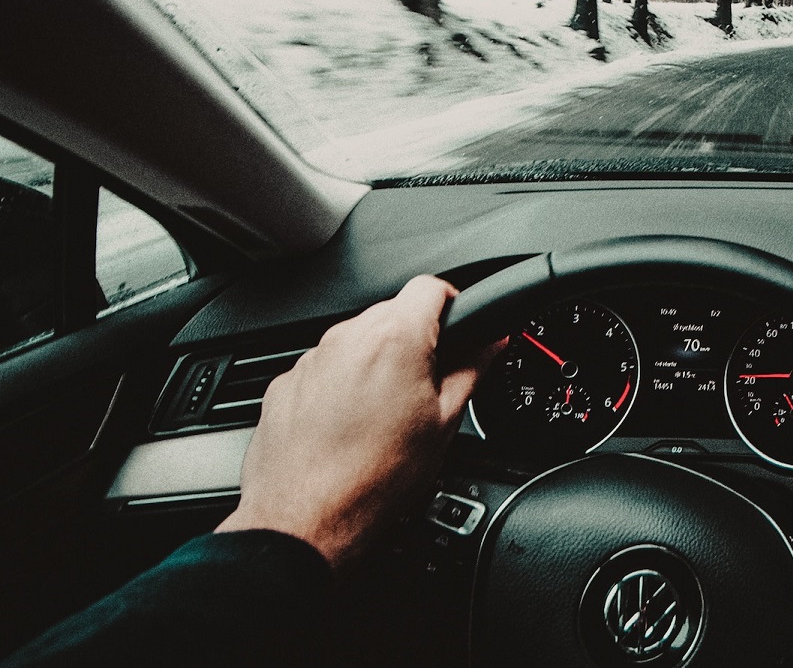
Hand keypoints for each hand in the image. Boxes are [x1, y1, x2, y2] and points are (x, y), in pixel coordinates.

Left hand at [217, 275, 498, 568]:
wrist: (307, 520)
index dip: (453, 304)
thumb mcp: (444, 423)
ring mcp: (312, 359)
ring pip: (358, 341)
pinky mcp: (286, 383)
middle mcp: (347, 337)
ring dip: (378, 363)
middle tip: (430, 385)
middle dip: (416, 340)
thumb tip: (491, 345)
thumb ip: (472, 371)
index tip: (460, 328)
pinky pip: (326, 369)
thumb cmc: (374, 479)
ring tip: (389, 415)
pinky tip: (353, 427)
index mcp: (395, 338)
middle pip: (393, 313)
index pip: (431, 287)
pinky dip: (343, 386)